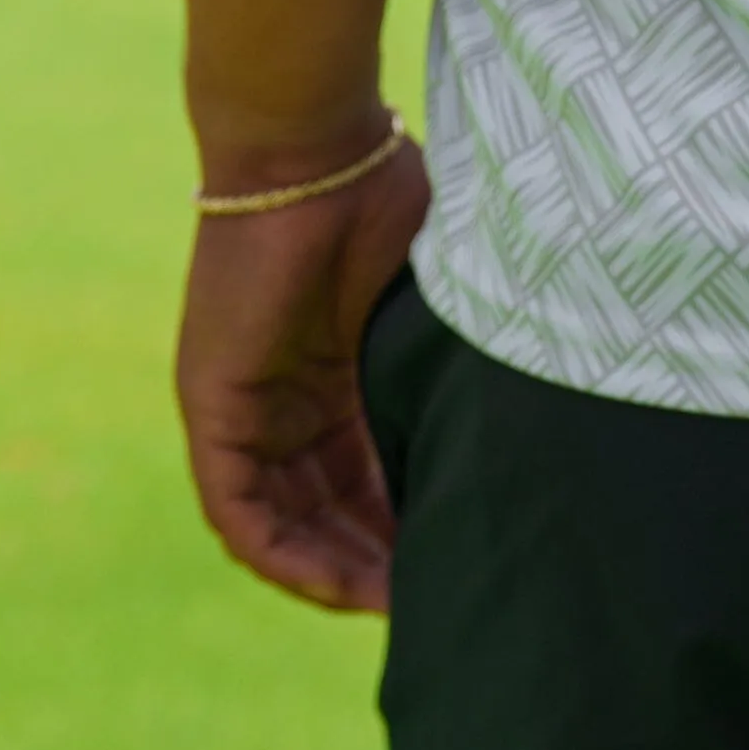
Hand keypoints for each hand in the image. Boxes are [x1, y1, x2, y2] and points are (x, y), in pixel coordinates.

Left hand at [174, 123, 431, 613]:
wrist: (317, 145)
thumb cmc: (387, 192)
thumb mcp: (430, 295)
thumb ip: (450, 352)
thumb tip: (535, 402)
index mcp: (336, 368)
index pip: (365, 471)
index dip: (405, 519)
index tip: (456, 552)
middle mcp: (287, 397)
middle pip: (326, 507)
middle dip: (376, 559)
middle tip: (433, 596)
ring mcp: (246, 406)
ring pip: (282, 522)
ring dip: (335, 571)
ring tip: (394, 603)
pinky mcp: (214, 408)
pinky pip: (238, 511)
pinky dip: (285, 556)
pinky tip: (337, 583)